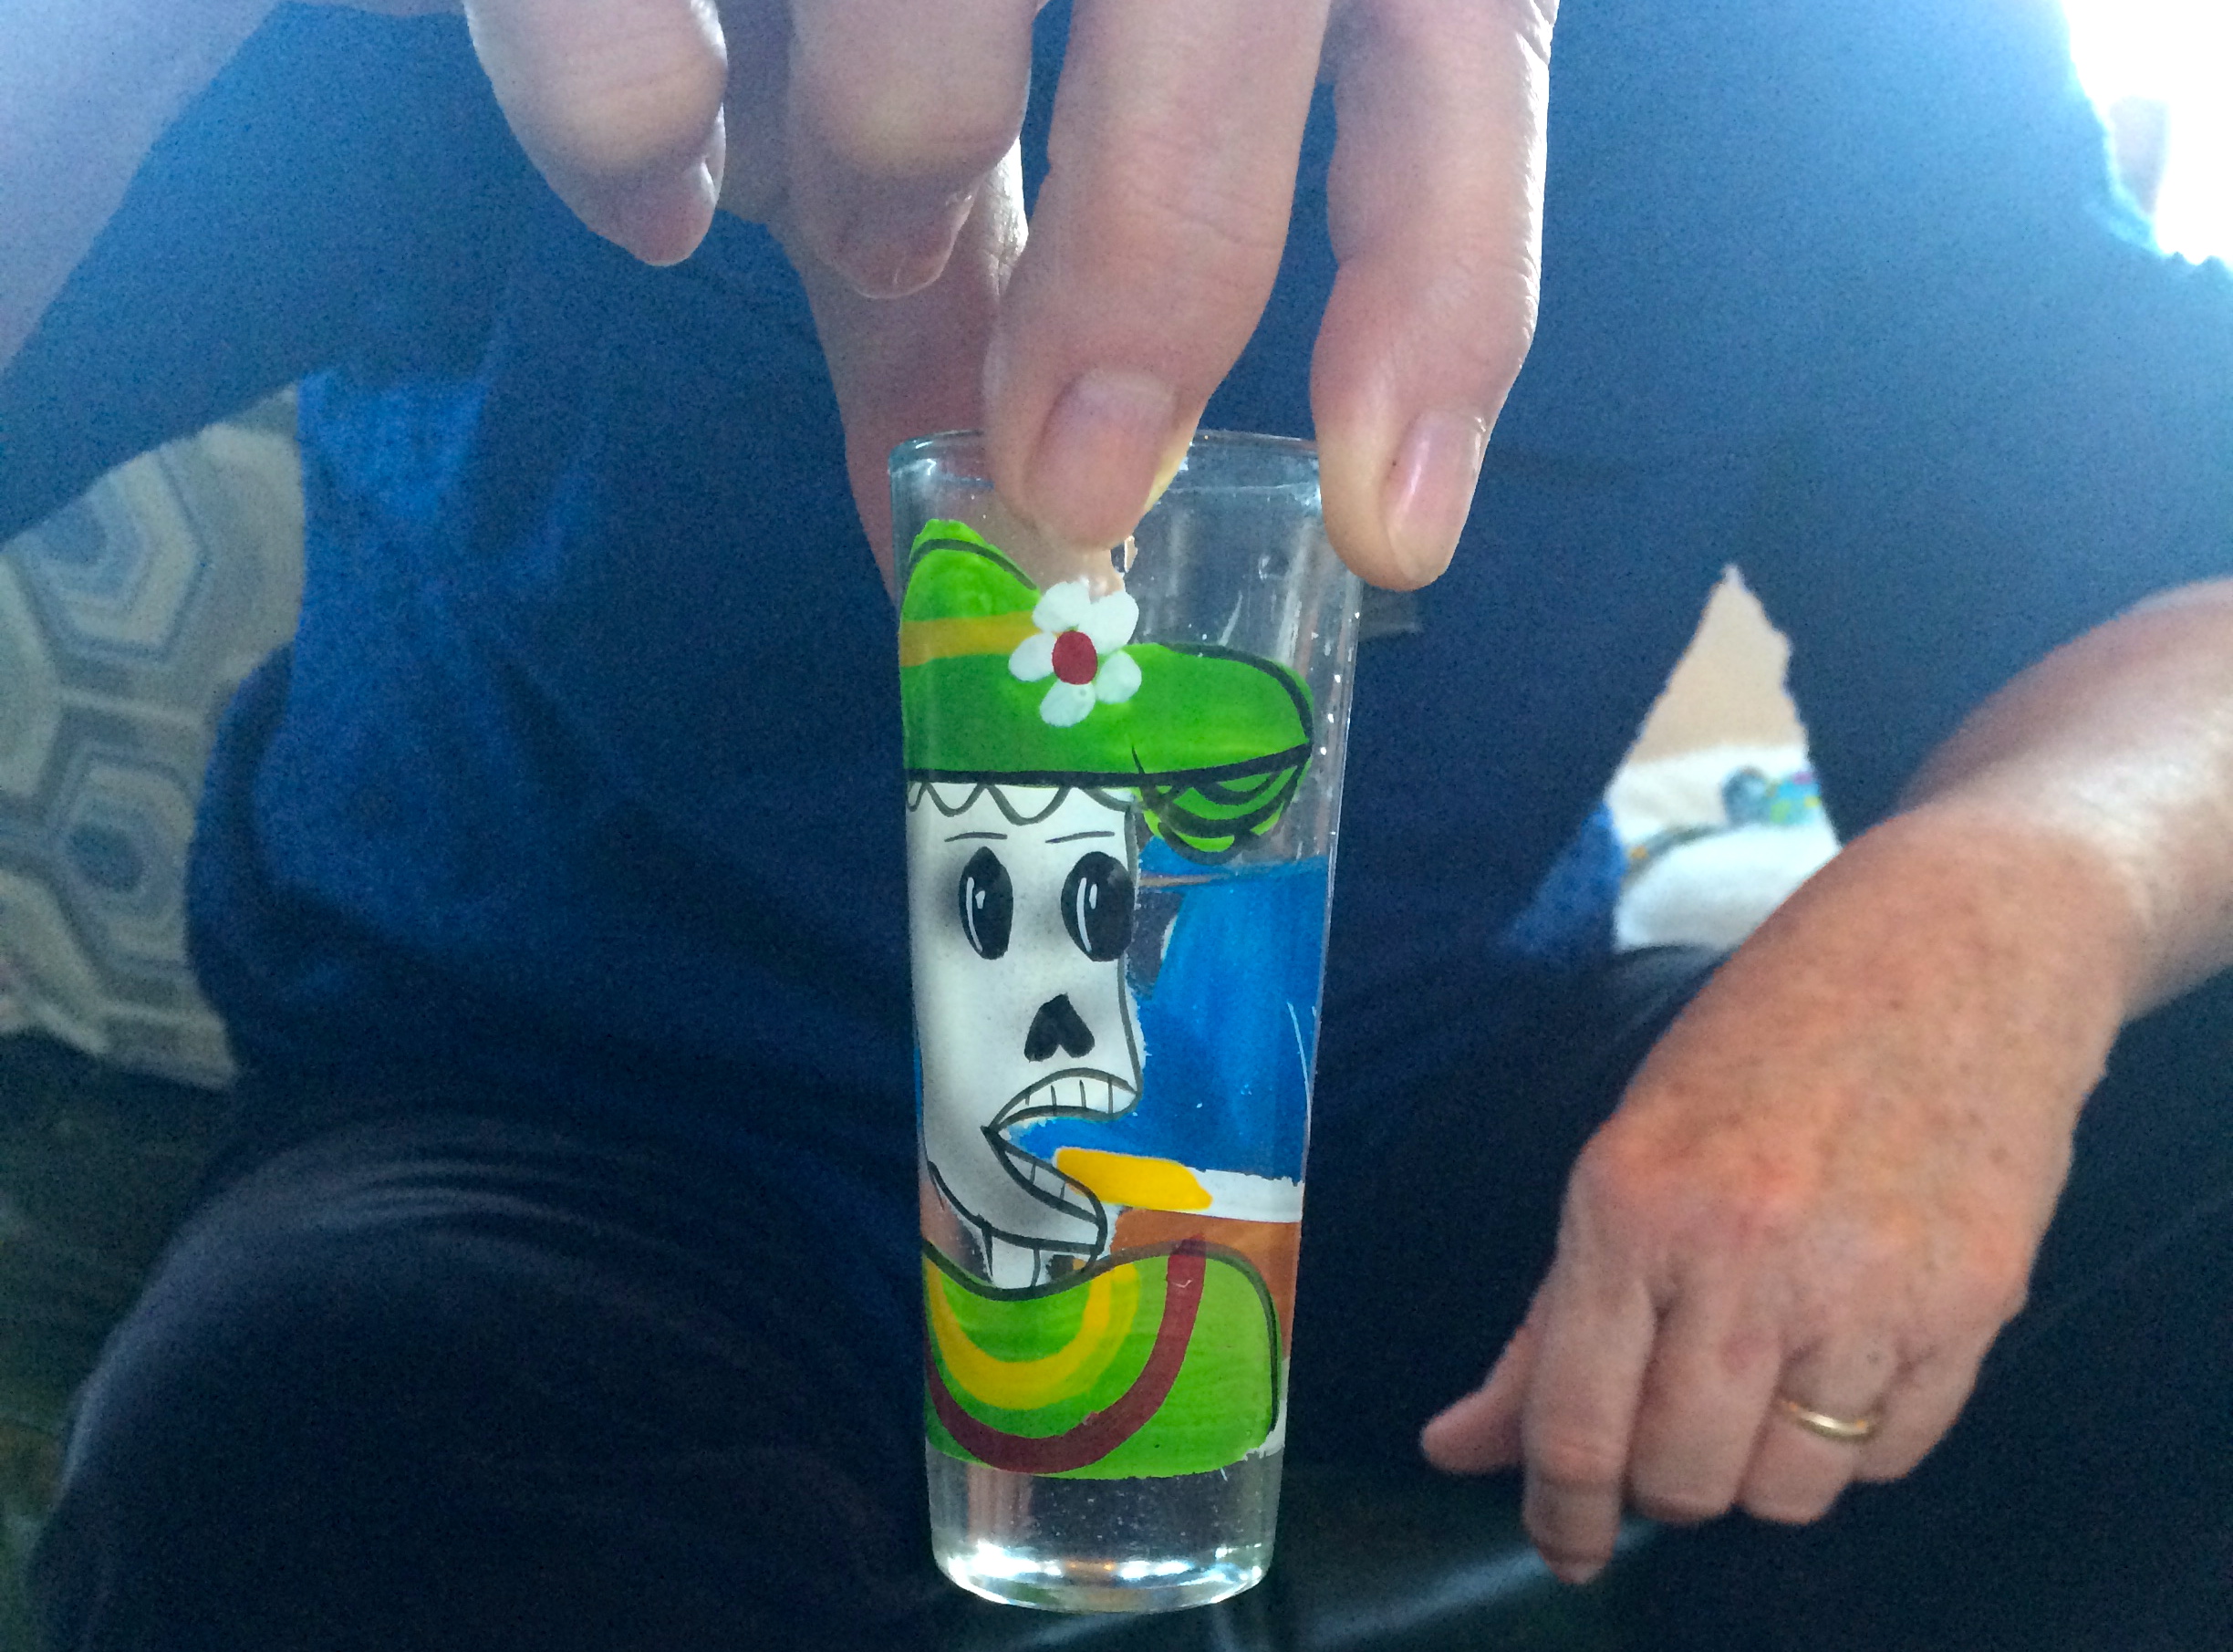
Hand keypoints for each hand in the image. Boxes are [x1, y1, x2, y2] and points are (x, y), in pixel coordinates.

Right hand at [441, 0, 1551, 585]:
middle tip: (1069, 476)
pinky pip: (624, 29)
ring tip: (853, 210)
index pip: (1444, 39)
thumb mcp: (1053, 49)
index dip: (1443, 291)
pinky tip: (655, 186)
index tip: (1386, 525)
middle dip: (1151, 276)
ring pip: (921, 46)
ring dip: (883, 182)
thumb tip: (1014, 545)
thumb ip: (1041, 275)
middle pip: (1214, 4)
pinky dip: (631, 133)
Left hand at [1419, 810, 2130, 1580]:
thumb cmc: (1764, 1049)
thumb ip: (1544, 1322)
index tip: (1562, 1552)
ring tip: (1765, 1390)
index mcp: (1633, 1210)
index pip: (1576, 1426)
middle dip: (1663, 1489)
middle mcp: (1748, 1256)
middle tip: (1674, 1434)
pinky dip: (1855, 1445)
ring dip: (1760, 1474)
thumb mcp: (1625, 1157)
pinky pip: (1890, 1457)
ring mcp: (1870, 1286)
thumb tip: (1453, 1451)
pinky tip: (1844, 1365)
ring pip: (1788, 1490)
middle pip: (1681, 1479)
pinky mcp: (1972, 1305)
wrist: (1960, 945)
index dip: (1559, 1516)